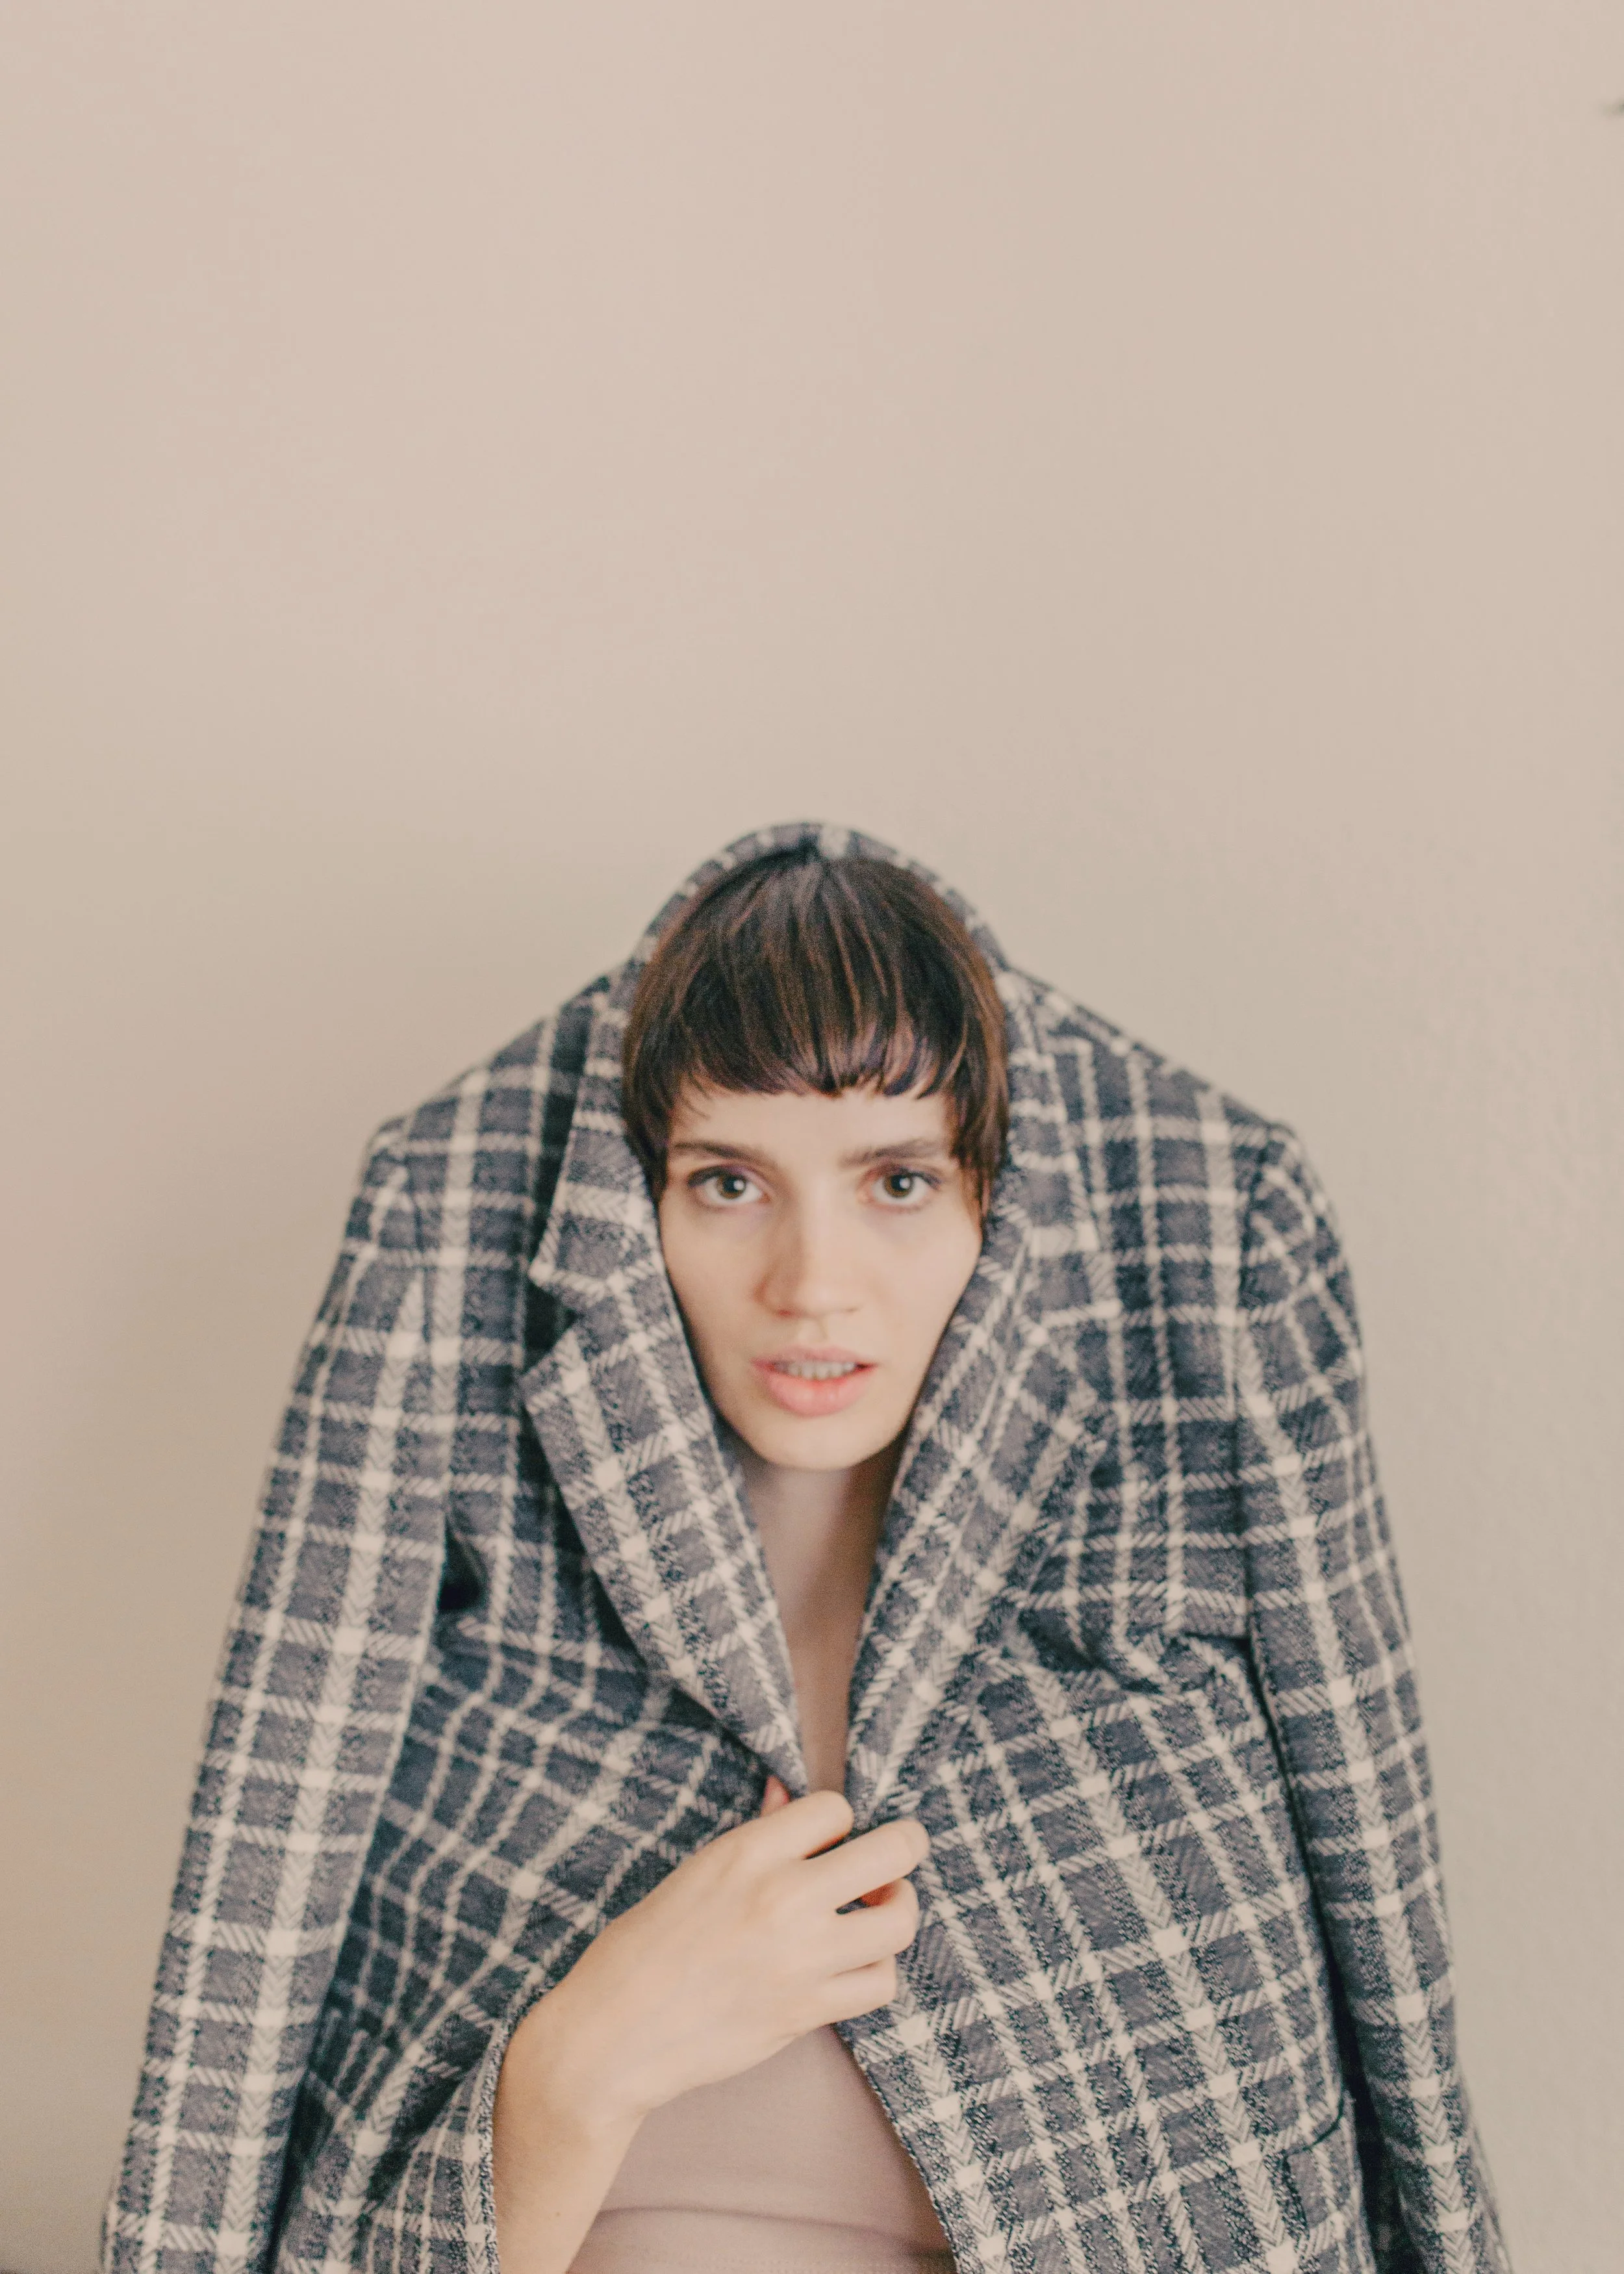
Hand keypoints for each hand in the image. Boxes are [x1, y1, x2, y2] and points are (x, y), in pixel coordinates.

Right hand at [500, 1780, 927, 2133]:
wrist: (613, 2036)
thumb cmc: (641, 1948)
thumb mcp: (695, 1873)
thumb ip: (755, 1835)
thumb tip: (787, 1795)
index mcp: (746, 1854)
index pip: (836, 1808)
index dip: (838, 1822)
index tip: (826, 1840)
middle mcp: (782, 1898)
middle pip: (894, 1851)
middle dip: (904, 1846)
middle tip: (893, 1857)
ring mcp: (800, 1958)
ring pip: (900, 1921)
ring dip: (898, 1910)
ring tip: (878, 1911)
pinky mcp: (806, 2011)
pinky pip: (880, 1982)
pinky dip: (876, 1970)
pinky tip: (853, 1964)